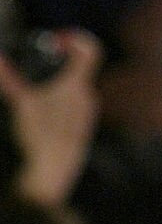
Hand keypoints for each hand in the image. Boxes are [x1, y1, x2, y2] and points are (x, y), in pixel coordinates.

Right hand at [0, 28, 101, 206]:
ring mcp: (86, 120)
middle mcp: (87, 100)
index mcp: (77, 86)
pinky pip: (72, 115)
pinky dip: (58, 112)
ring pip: (74, 95)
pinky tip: (38, 124)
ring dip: (56, 92)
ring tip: (32, 100)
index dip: (75, 38)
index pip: (90, 49)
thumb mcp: (19, 105)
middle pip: (78, 72)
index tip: (55, 43)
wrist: (46, 184)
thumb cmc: (35, 140)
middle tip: (35, 73)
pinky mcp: (80, 138)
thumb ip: (9, 80)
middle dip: (57, 69)